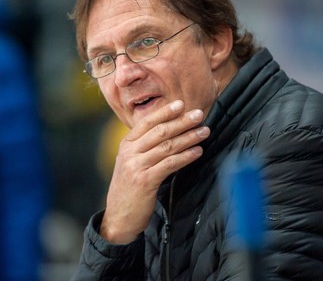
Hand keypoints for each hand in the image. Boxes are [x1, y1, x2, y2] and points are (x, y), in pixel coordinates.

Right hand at [100, 100, 209, 243]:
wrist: (119, 218)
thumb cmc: (130, 190)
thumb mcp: (132, 164)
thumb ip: (145, 148)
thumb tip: (170, 132)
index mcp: (126, 145)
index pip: (146, 122)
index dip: (164, 112)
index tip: (181, 103)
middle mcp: (129, 153)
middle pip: (159, 131)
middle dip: (181, 121)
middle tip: (199, 115)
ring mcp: (136, 166)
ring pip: (167, 146)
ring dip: (188, 138)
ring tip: (204, 132)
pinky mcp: (145, 181)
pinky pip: (169, 164)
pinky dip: (185, 156)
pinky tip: (197, 152)